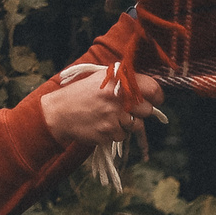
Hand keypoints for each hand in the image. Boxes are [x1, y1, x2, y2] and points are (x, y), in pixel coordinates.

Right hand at [42, 65, 165, 147]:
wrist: (58, 113)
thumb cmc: (81, 95)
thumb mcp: (101, 79)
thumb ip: (124, 81)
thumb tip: (149, 89)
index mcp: (118, 79)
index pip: (152, 88)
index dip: (157, 96)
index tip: (155, 100)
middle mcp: (118, 95)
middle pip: (148, 110)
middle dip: (139, 113)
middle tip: (125, 110)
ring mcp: (114, 114)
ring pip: (137, 125)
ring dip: (126, 124)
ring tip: (108, 117)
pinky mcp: (109, 131)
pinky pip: (123, 135)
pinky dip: (115, 133)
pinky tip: (101, 125)